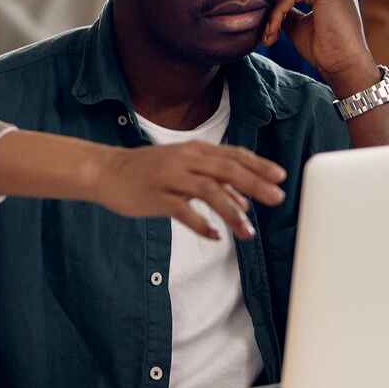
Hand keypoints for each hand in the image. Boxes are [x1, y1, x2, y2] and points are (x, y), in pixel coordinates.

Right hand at [93, 142, 286, 240]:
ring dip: (231, 211)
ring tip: (248, 232)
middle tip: (278, 198)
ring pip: (209, 191)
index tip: (280, 176)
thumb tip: (245, 202)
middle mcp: (186, 160)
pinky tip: (215, 236)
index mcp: (195, 151)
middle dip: (255, 184)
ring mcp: (171, 177)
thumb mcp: (184, 169)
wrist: (107, 172)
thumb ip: (213, 182)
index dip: (258, 165)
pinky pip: (183, 212)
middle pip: (227, 170)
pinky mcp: (156, 197)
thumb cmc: (149, 170)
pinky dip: (201, 224)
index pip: (233, 155)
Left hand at [262, 0, 376, 93]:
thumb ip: (288, 8)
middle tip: (267, 34)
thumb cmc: (325, 48)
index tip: (268, 28)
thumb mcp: (300, 23)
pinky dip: (277, 14)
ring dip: (274, 14)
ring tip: (270, 36)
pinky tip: (274, 32)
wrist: (343, 64)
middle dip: (273, 7)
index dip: (277, 3)